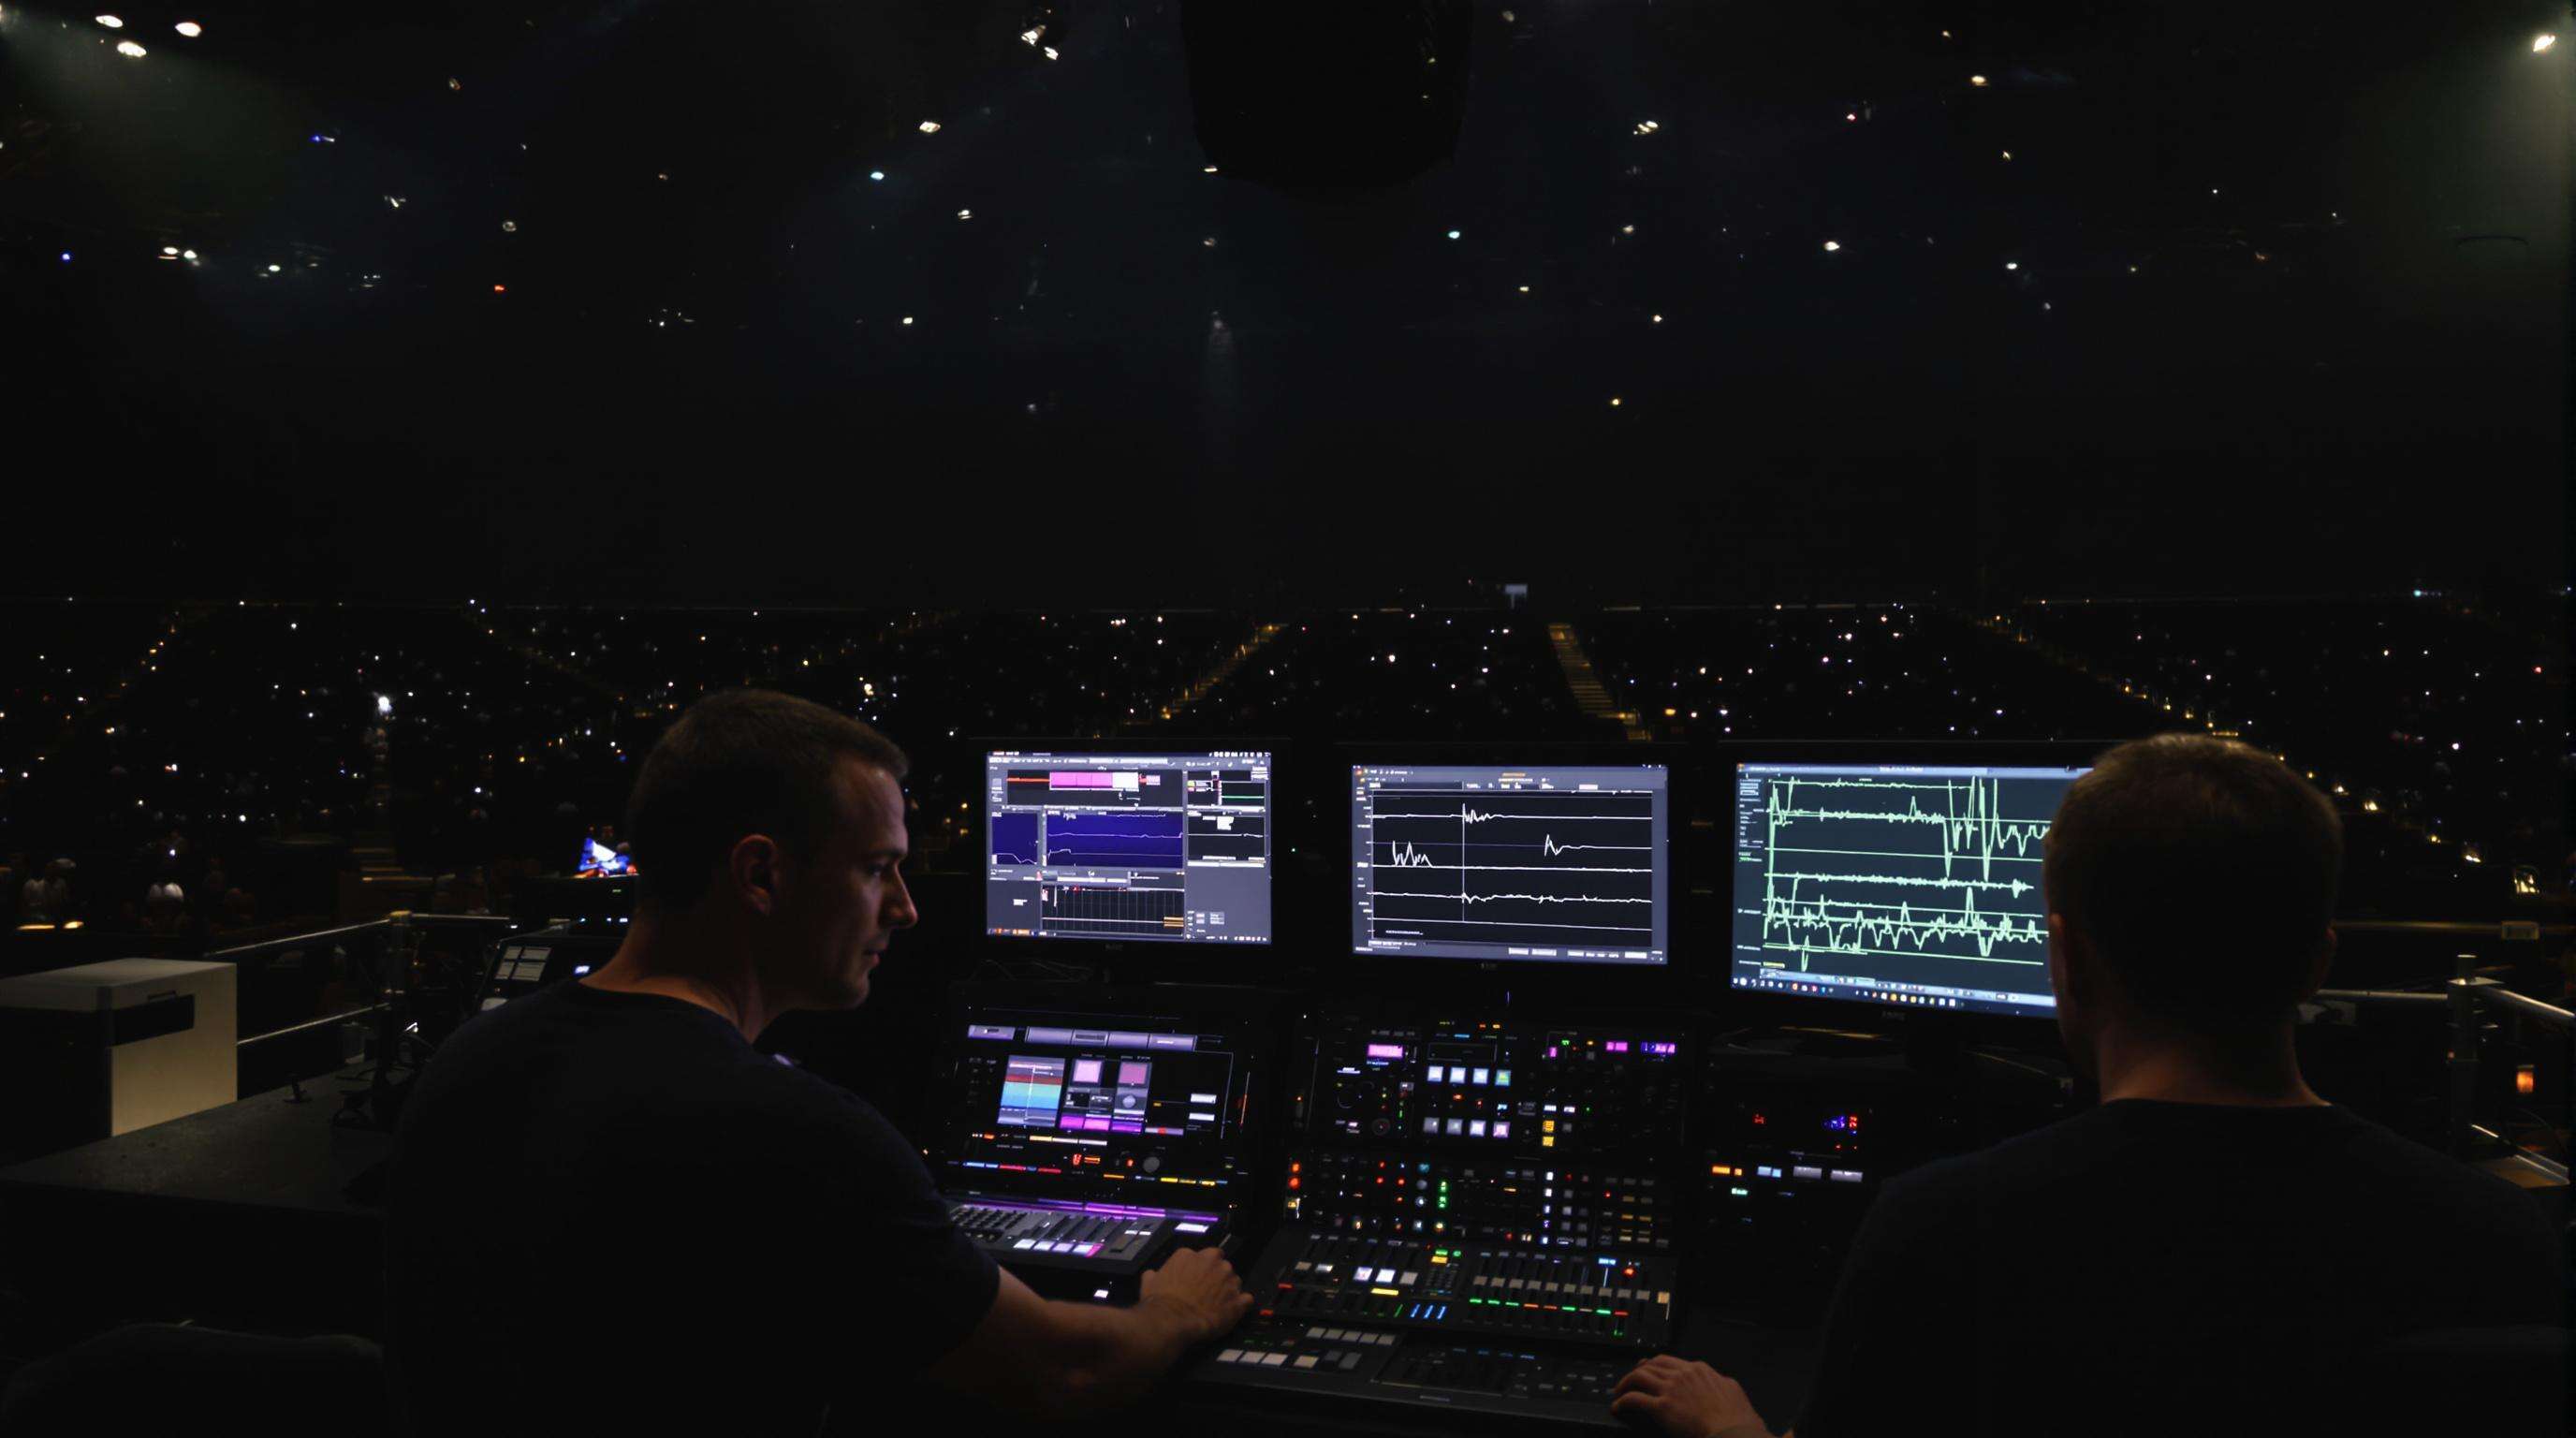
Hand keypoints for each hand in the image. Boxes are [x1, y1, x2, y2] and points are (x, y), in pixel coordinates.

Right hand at [1139, 1245, 1251, 1343]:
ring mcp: (1227, 1280)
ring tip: (1218, 1305)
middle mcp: (1212, 1262)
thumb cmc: (1160, 1302)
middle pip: (1222, 1265)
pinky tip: (1233, 1312)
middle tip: (1209, 1292)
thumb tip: (1152, 1275)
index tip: (1199, 1279)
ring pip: (1235, 1280)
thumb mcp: (1149, 1283)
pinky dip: (1241, 1305)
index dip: (1203, 1269)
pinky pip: (1246, 1299)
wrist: (1171, 1321)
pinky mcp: (1237, 1300)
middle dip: (1218, 1277)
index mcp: (1190, 1255)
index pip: (1204, 1255)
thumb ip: (1155, 1274)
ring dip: (1229, 1290)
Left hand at [1610, 1355, 1771, 1437]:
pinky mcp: (1662, 1408)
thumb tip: (1722, 1382)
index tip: (1648, 1370)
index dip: (1655, 1365)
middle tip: (1631, 1380)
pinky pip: (1634, 1399)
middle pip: (1651, 1365)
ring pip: (1638, 1377)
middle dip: (1638, 1371)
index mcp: (1699, 1370)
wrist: (1733, 1433)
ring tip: (1620, 1392)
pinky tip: (1618, 1408)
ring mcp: (1671, 1390)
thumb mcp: (1733, 1391)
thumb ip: (1722, 1383)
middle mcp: (1682, 1375)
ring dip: (1626, 1384)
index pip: (1669, 1361)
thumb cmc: (1737, 1419)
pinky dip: (1622, 1402)